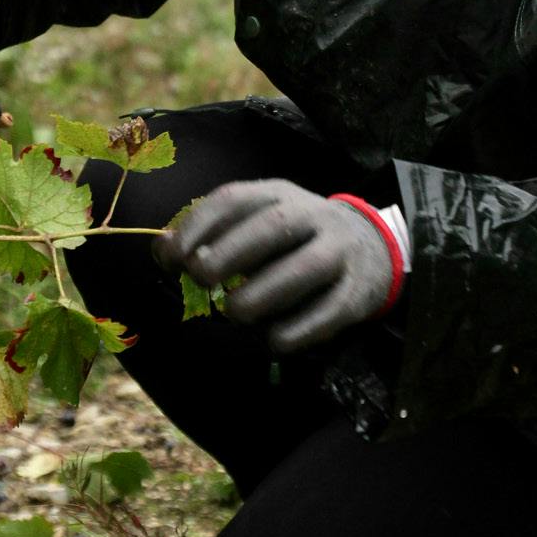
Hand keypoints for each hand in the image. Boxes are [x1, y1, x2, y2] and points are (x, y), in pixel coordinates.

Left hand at [157, 179, 396, 352]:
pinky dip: (298, 330)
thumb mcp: (256, 223)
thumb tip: (163, 251)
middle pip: (272, 228)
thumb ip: (212, 234)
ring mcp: (340, 252)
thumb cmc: (295, 239)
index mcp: (278, 195)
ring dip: (262, 294)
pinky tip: (274, 341)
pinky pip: (330, 311)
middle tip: (199, 279)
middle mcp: (313, 216)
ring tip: (234, 313)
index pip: (234, 200)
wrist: (373, 246)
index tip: (171, 257)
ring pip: (305, 268)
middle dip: (229, 254)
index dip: (198, 226)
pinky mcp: (357, 292)